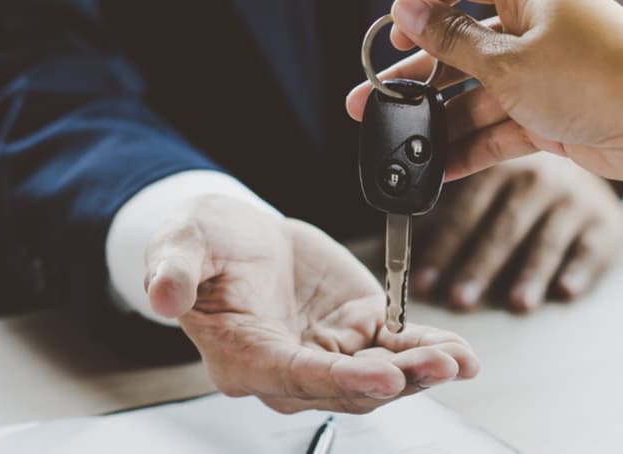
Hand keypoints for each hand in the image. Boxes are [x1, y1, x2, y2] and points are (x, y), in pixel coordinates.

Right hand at [145, 194, 478, 413]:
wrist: (235, 236)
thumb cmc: (203, 246)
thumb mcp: (179, 246)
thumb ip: (173, 272)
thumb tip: (161, 296)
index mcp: (244, 358)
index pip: (296, 377)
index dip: (341, 380)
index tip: (382, 376)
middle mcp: (290, 370)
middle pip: (348, 386)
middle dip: (397, 380)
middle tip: (438, 365)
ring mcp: (329, 353)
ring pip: (380, 374)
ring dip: (422, 371)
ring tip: (459, 360)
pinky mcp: (359, 331)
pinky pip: (398, 348)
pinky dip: (429, 350)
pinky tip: (461, 354)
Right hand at [346, 0, 622, 180]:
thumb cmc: (600, 74)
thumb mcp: (509, 59)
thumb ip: (452, 41)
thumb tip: (408, 11)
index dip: (423, 1)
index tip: (395, 34)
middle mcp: (535, 26)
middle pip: (461, 43)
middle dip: (416, 74)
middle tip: (371, 99)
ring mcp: (543, 72)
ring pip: (477, 91)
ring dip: (439, 117)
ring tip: (399, 143)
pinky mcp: (552, 115)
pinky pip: (499, 127)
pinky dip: (471, 145)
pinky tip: (437, 167)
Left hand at [411, 152, 622, 311]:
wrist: (597, 160)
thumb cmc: (530, 178)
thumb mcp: (496, 171)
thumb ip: (457, 192)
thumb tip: (399, 218)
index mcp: (501, 167)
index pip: (466, 210)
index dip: (443, 247)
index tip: (423, 282)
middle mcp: (538, 179)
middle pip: (503, 228)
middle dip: (479, 265)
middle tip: (460, 299)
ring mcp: (574, 200)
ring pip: (546, 239)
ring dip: (530, 273)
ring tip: (515, 303)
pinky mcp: (605, 221)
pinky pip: (590, 247)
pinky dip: (579, 269)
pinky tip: (565, 291)